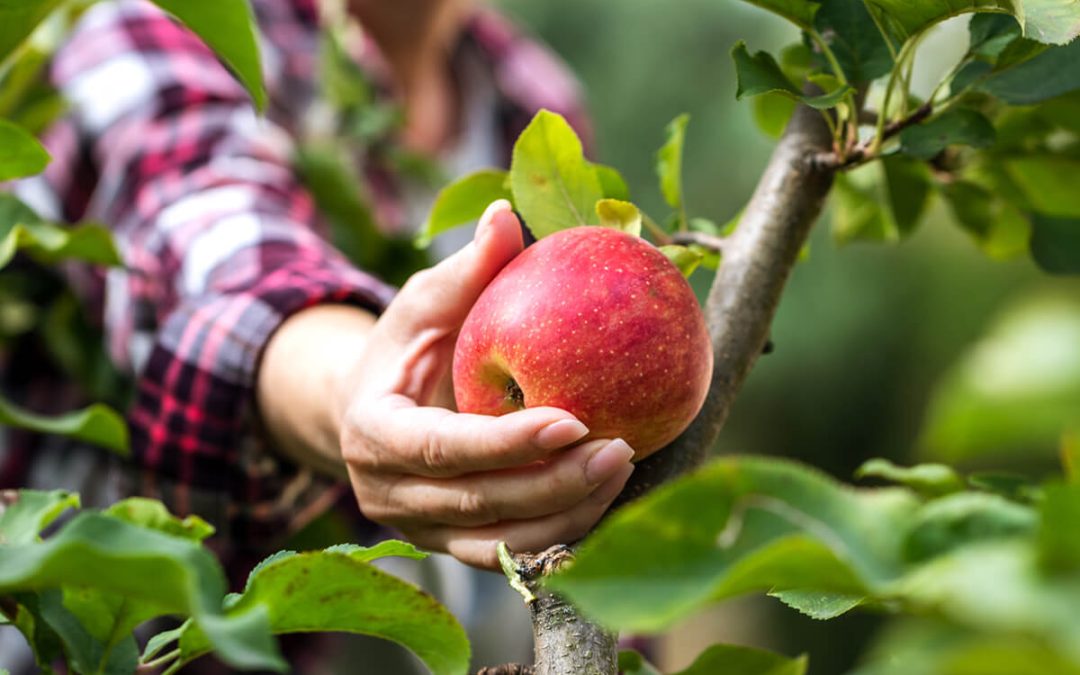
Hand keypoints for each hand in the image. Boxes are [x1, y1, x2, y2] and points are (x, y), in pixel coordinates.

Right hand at [338, 201, 634, 568]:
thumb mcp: (424, 305)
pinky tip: (608, 501)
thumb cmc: (405, 348)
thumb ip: (465, 271)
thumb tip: (508, 215)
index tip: (572, 419)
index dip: (504, 442)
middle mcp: (388, 495)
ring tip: (625, 469)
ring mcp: (420, 530)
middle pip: (479, 502)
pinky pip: (511, 553)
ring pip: (501, 542)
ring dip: (568, 514)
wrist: (370, 413)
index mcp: (372, 434)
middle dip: (554, 483)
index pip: (438, 448)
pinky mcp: (452, 546)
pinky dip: (561, 534)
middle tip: (622, 448)